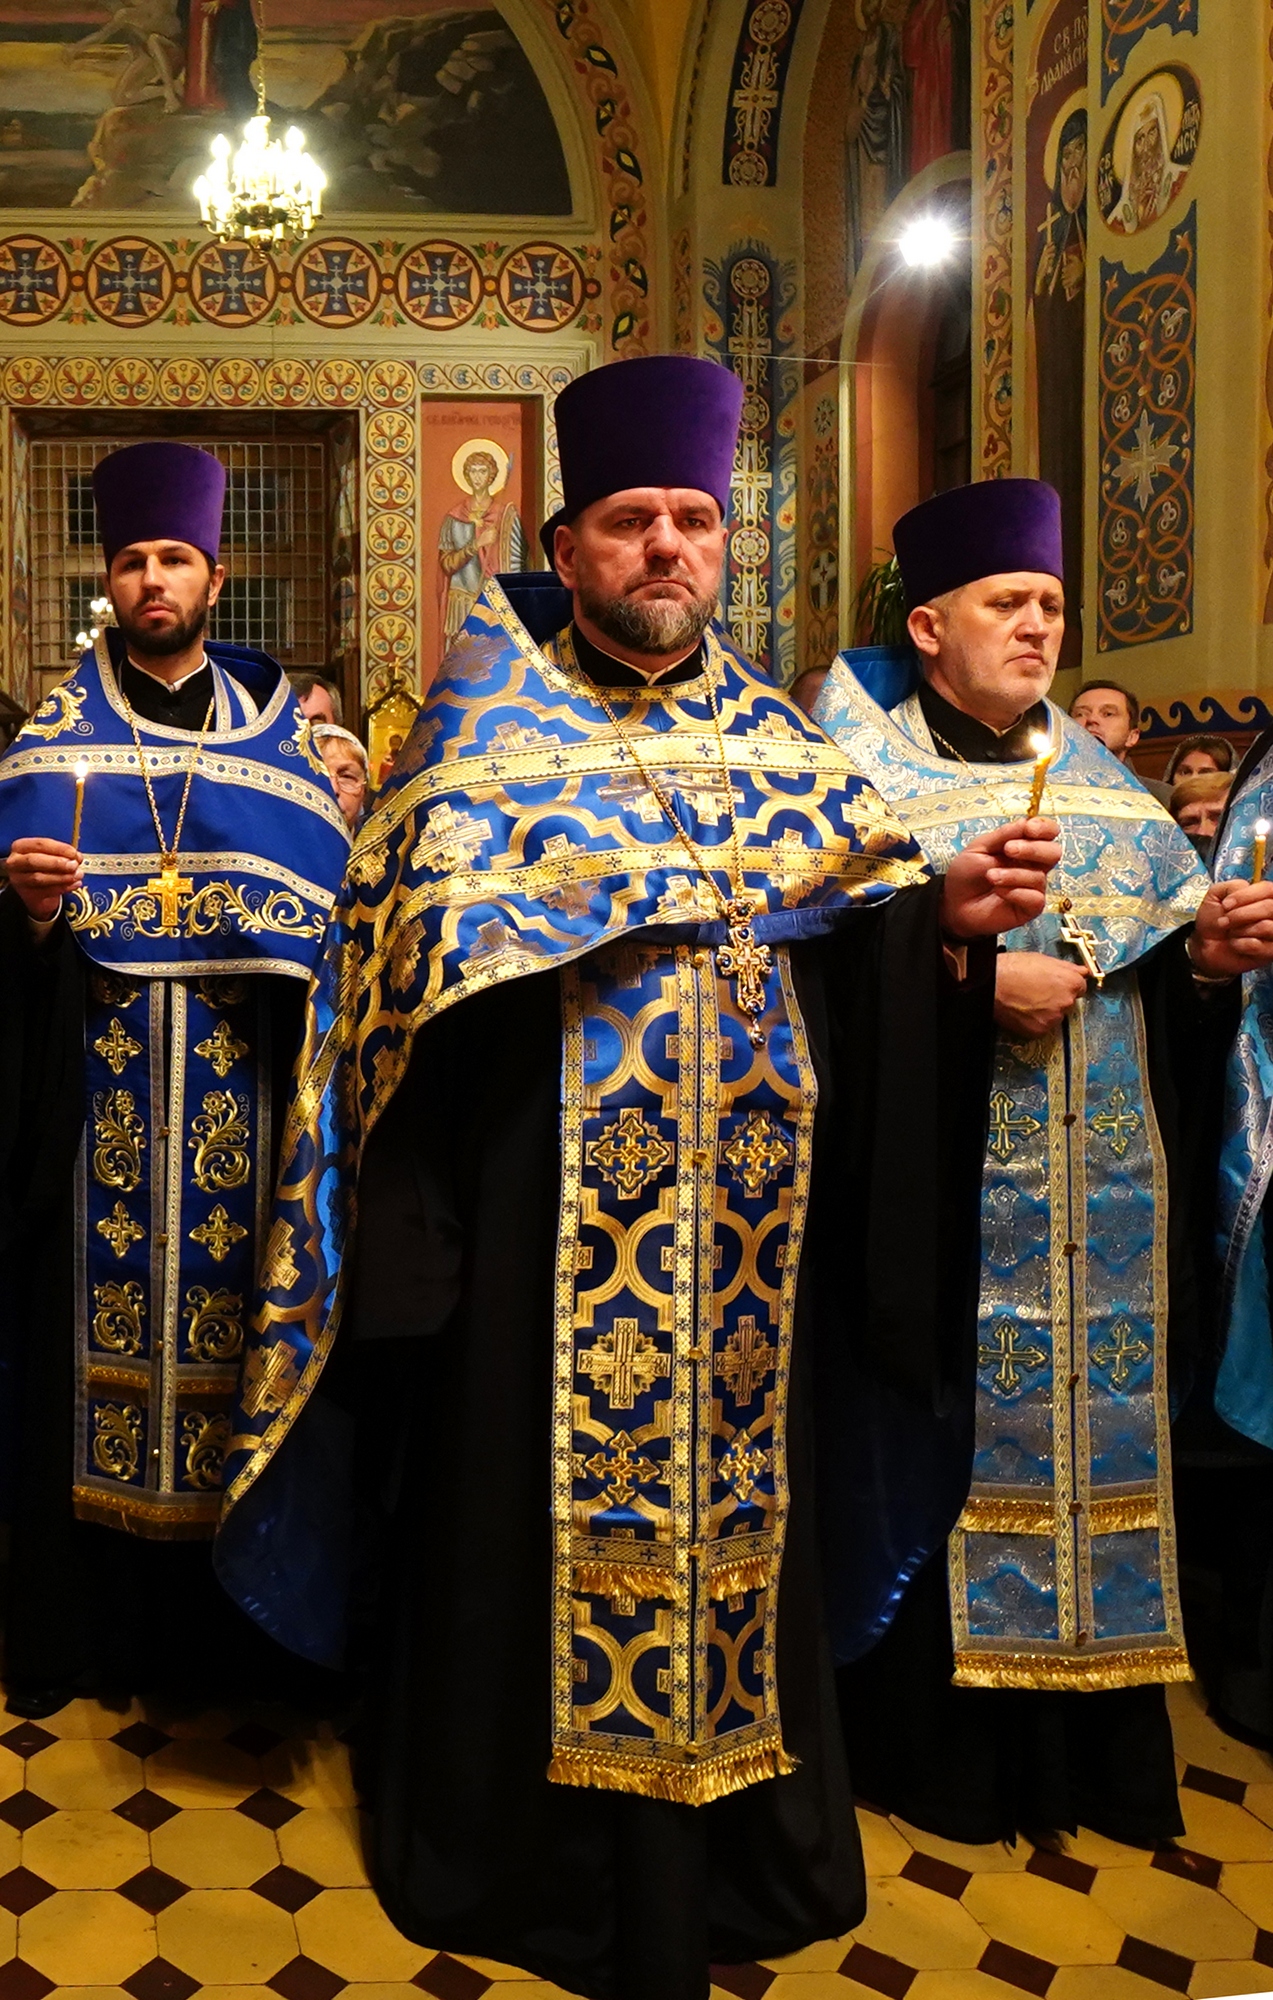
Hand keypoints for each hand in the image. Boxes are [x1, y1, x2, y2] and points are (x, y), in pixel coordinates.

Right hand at [4, 837, 80, 921]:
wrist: (38, 890)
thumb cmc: (45, 867)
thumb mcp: (51, 856)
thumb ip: (62, 854)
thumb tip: (77, 857)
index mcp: (21, 847)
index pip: (39, 844)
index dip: (59, 848)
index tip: (74, 853)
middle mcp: (15, 862)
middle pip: (33, 861)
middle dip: (56, 863)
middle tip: (74, 865)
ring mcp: (19, 879)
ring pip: (39, 878)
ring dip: (61, 877)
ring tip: (77, 876)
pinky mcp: (27, 894)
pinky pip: (46, 891)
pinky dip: (63, 888)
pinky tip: (74, 884)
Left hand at [940, 819, 1061, 939]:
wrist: (952, 904)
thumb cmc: (966, 875)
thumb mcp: (979, 848)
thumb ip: (1003, 835)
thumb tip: (1025, 822)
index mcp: (1024, 846)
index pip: (1048, 833)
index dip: (1045, 828)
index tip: (1030, 828)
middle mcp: (1032, 866)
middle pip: (1054, 852)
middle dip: (1033, 849)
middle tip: (1009, 849)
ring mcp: (1032, 887)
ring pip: (1039, 877)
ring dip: (1012, 874)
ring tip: (990, 876)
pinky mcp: (1029, 908)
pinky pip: (1035, 899)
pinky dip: (1015, 892)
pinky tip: (999, 892)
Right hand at [995, 950, 1086, 1037]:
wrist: (991, 983)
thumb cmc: (1013, 968)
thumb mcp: (1044, 960)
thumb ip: (1067, 968)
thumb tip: (1082, 971)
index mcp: (1071, 982)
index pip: (1080, 988)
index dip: (1066, 985)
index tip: (1057, 985)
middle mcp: (1067, 1001)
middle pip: (1068, 1002)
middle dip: (1056, 998)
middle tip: (1037, 991)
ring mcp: (1053, 1018)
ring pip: (1055, 1016)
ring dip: (1046, 1011)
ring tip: (1027, 1000)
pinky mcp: (1040, 1030)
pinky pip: (1042, 1027)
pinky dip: (1034, 1021)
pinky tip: (1023, 1010)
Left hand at [1190, 879, 1272, 978]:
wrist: (1204, 943)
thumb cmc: (1214, 918)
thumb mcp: (1217, 894)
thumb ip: (1233, 886)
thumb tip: (1248, 889)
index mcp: (1265, 896)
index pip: (1268, 889)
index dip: (1246, 896)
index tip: (1226, 904)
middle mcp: (1272, 914)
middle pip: (1270, 907)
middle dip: (1241, 915)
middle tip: (1224, 921)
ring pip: (1266, 926)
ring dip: (1240, 930)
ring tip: (1231, 933)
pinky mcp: (1268, 952)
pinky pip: (1258, 945)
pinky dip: (1240, 944)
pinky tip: (1235, 944)